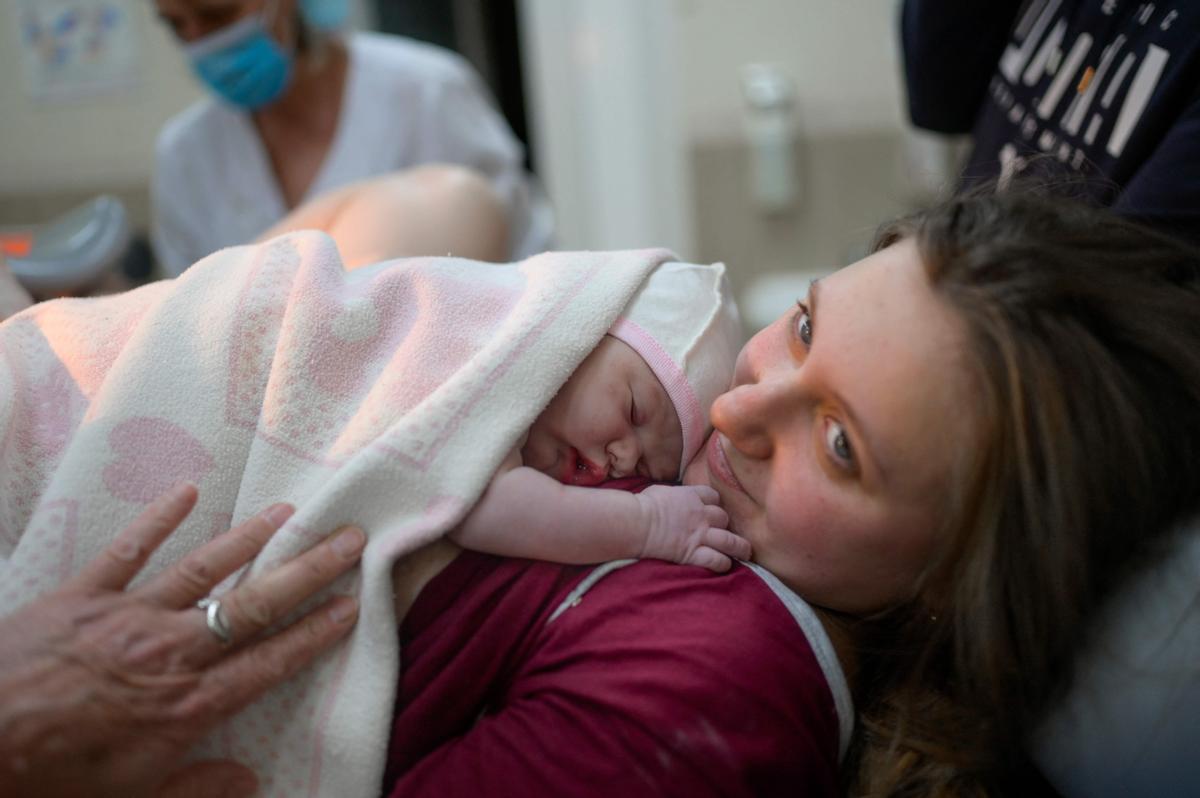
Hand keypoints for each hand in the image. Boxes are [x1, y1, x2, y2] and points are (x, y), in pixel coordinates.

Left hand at [0, 483, 364, 797]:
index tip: (354, 605)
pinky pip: (126, 551)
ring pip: (203, 570)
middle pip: (253, 604)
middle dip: (307, 570)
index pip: (271, 661)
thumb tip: (252, 781)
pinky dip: (157, 519)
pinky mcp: (81, 597)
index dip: (317, 633)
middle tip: (349, 537)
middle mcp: (170, 651)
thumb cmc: (50, 781)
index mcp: (187, 705)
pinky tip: (188, 492)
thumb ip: (197, 789)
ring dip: (250, 538)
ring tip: (290, 511)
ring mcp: (126, 617)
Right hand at [635, 485, 749, 571]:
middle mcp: (700, 515)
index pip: (714, 497)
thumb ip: (674, 494)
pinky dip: (723, 563)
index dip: (715, 505)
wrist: (636, 523)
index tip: (712, 511)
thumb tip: (672, 497)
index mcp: (691, 496)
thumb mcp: (661, 491)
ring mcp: (699, 535)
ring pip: (730, 541)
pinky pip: (717, 560)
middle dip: (725, 525)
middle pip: (724, 518)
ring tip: (744, 552)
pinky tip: (724, 565)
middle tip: (725, 533)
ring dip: (740, 548)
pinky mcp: (693, 553)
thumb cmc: (642, 506)